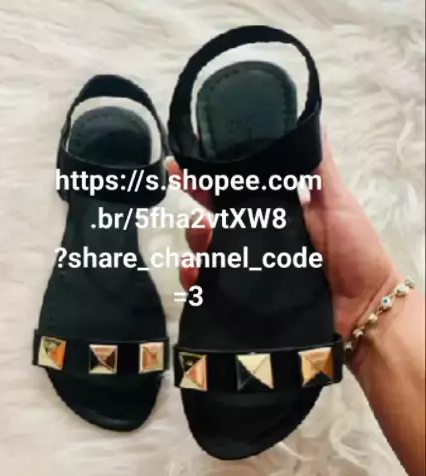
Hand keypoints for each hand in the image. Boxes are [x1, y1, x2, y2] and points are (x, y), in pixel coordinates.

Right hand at [167, 134, 401, 339]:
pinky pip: (208, 285)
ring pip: (207, 247)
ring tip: (202, 232)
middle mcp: (255, 236)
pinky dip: (194, 278)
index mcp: (273, 211)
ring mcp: (247, 266)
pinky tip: (194, 272)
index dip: (212, 173)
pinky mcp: (242, 295)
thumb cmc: (354, 251)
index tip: (188, 159)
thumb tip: (311, 121)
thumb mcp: (337, 202)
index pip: (236, 187)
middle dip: (195, 198)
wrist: (363, 306)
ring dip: (195, 236)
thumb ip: (320, 168)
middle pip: (214, 214)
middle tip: (185, 185)